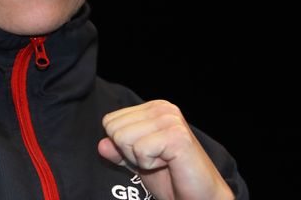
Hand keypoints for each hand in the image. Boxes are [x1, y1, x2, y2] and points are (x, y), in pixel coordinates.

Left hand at [98, 100, 233, 199]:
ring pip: (123, 138)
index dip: (122, 145)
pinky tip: (168, 164)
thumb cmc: (170, 177)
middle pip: (114, 129)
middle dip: (129, 152)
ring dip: (139, 159)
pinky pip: (140, 150)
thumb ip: (118, 150)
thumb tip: (102, 144)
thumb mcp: (136, 161)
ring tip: (162, 161)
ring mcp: (171, 120)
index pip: (110, 121)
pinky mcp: (177, 136)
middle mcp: (163, 108)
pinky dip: (149, 164)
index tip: (146, 153)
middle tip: (155, 160)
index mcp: (152, 108)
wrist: (198, 196)